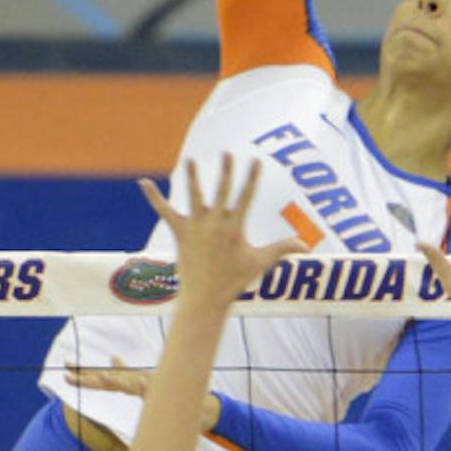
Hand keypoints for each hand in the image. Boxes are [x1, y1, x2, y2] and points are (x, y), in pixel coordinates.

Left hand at [64, 355, 222, 432]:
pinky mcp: (165, 394)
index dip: (84, 375)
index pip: (102, 379)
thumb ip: (127, 373)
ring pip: (130, 384)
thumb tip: (113, 357)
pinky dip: (148, 387)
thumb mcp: (144, 383)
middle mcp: (137, 382)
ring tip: (100, 376)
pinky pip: (156, 391)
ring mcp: (151, 387)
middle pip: (108, 381)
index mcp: (129, 382)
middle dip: (87, 378)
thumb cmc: (169, 393)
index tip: (65, 369)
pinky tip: (143, 384)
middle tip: (66, 375)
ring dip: (116, 379)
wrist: (199, 406)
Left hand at [137, 154, 308, 315]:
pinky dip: (154, 197)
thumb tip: (307, 246)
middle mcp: (215, 223)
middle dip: (226, 171)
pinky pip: (164, 210)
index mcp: (235, 227)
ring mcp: (196, 226)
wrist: (205, 298)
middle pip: (221, 190)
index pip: (246, 196)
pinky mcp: (180, 232)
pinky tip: (143, 182)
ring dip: (192, 177)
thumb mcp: (261, 263)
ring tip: (190, 160)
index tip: (256, 161)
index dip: (252, 178)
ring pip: (194, 196)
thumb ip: (283, 249)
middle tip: (227, 152)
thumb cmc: (234, 280)